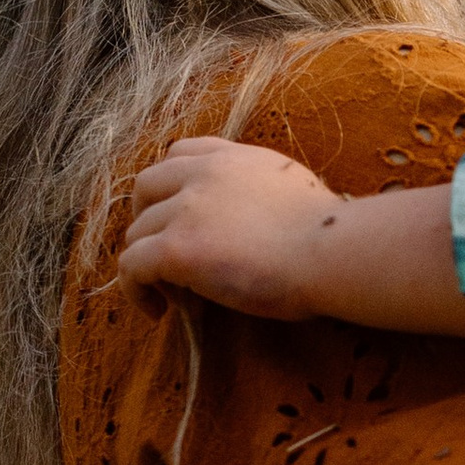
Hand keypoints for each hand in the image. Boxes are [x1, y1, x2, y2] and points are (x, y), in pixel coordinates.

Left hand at [121, 137, 346, 317]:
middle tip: (164, 254)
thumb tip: (252, 221)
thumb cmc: (329, 234)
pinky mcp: (176, 247)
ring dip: (146, 262)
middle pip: (146, 187)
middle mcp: (203, 174)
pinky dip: (135, 290)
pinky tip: (158, 311)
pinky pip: (131, 266)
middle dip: (146, 219)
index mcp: (233, 159)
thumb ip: (260, 190)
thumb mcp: (291, 188)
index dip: (170, 187)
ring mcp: (186, 210)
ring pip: (137, 233)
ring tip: (171, 294)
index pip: (180, 153)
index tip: (180, 218)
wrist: (333, 251)